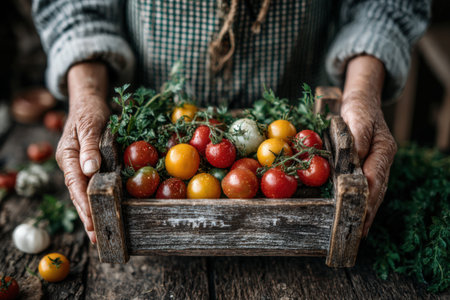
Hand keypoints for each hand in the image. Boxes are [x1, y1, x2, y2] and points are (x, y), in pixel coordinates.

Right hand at [55, 62, 108, 243]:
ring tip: (98, 232)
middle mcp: (71, 164)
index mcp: (68, 156)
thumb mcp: (91, 125)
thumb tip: (89, 169)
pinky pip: (90, 185)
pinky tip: (102, 211)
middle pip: (77, 193)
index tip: (92, 220)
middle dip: (86, 215)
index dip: (84, 203)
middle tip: (96, 236)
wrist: (90, 102)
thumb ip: (90, 147)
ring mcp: (79, 166)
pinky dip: (96, 199)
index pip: (75, 184)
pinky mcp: (88, 166)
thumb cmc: (90, 111)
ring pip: (83, 193)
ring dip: (90, 212)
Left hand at [341, 55, 396, 236]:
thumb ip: (357, 136)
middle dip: (369, 212)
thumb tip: (354, 158)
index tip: (361, 217)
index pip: (375, 179)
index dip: (368, 200)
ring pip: (375, 191)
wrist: (362, 99)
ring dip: (368, 211)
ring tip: (360, 231)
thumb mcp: (357, 116)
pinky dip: (365, 201)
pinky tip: (359, 214)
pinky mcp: (370, 164)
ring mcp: (378, 163)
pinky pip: (369, 186)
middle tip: (359, 233)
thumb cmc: (358, 107)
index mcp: (383, 149)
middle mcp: (383, 159)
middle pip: (377, 190)